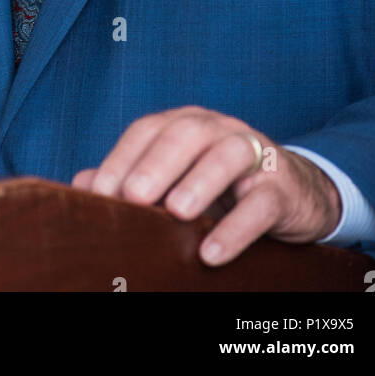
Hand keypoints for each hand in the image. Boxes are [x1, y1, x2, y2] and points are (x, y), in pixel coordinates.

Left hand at [72, 105, 341, 265]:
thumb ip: (132, 180)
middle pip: (185, 133)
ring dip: (199, 181)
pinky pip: (261, 202)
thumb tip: (82, 185)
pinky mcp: (282, 187)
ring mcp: (254, 154)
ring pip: (228, 154)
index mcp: (186, 124)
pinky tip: (212, 251)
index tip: (98, 193)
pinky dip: (236, 227)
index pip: (147, 130)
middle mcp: (218, 129)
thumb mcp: (177, 179)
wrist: (292, 193)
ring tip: (176, 212)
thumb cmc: (222, 186)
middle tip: (133, 196)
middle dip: (156, 163)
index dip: (121, 158)